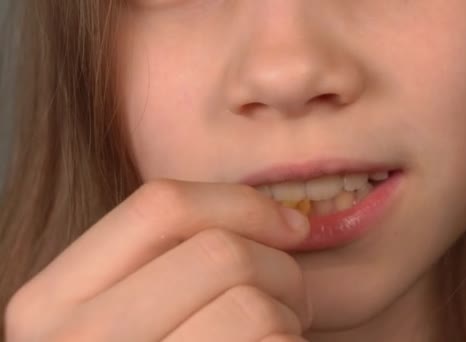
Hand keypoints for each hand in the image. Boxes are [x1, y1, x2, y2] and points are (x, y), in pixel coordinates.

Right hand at [5, 180, 311, 341]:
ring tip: (278, 337)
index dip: (241, 204)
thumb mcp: (119, 318)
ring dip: (289, 320)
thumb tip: (279, 218)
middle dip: (282, 269)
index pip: (158, 205)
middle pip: (220, 252)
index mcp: (50, 302)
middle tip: (293, 301)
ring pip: (252, 306)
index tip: (292, 225)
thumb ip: (165, 268)